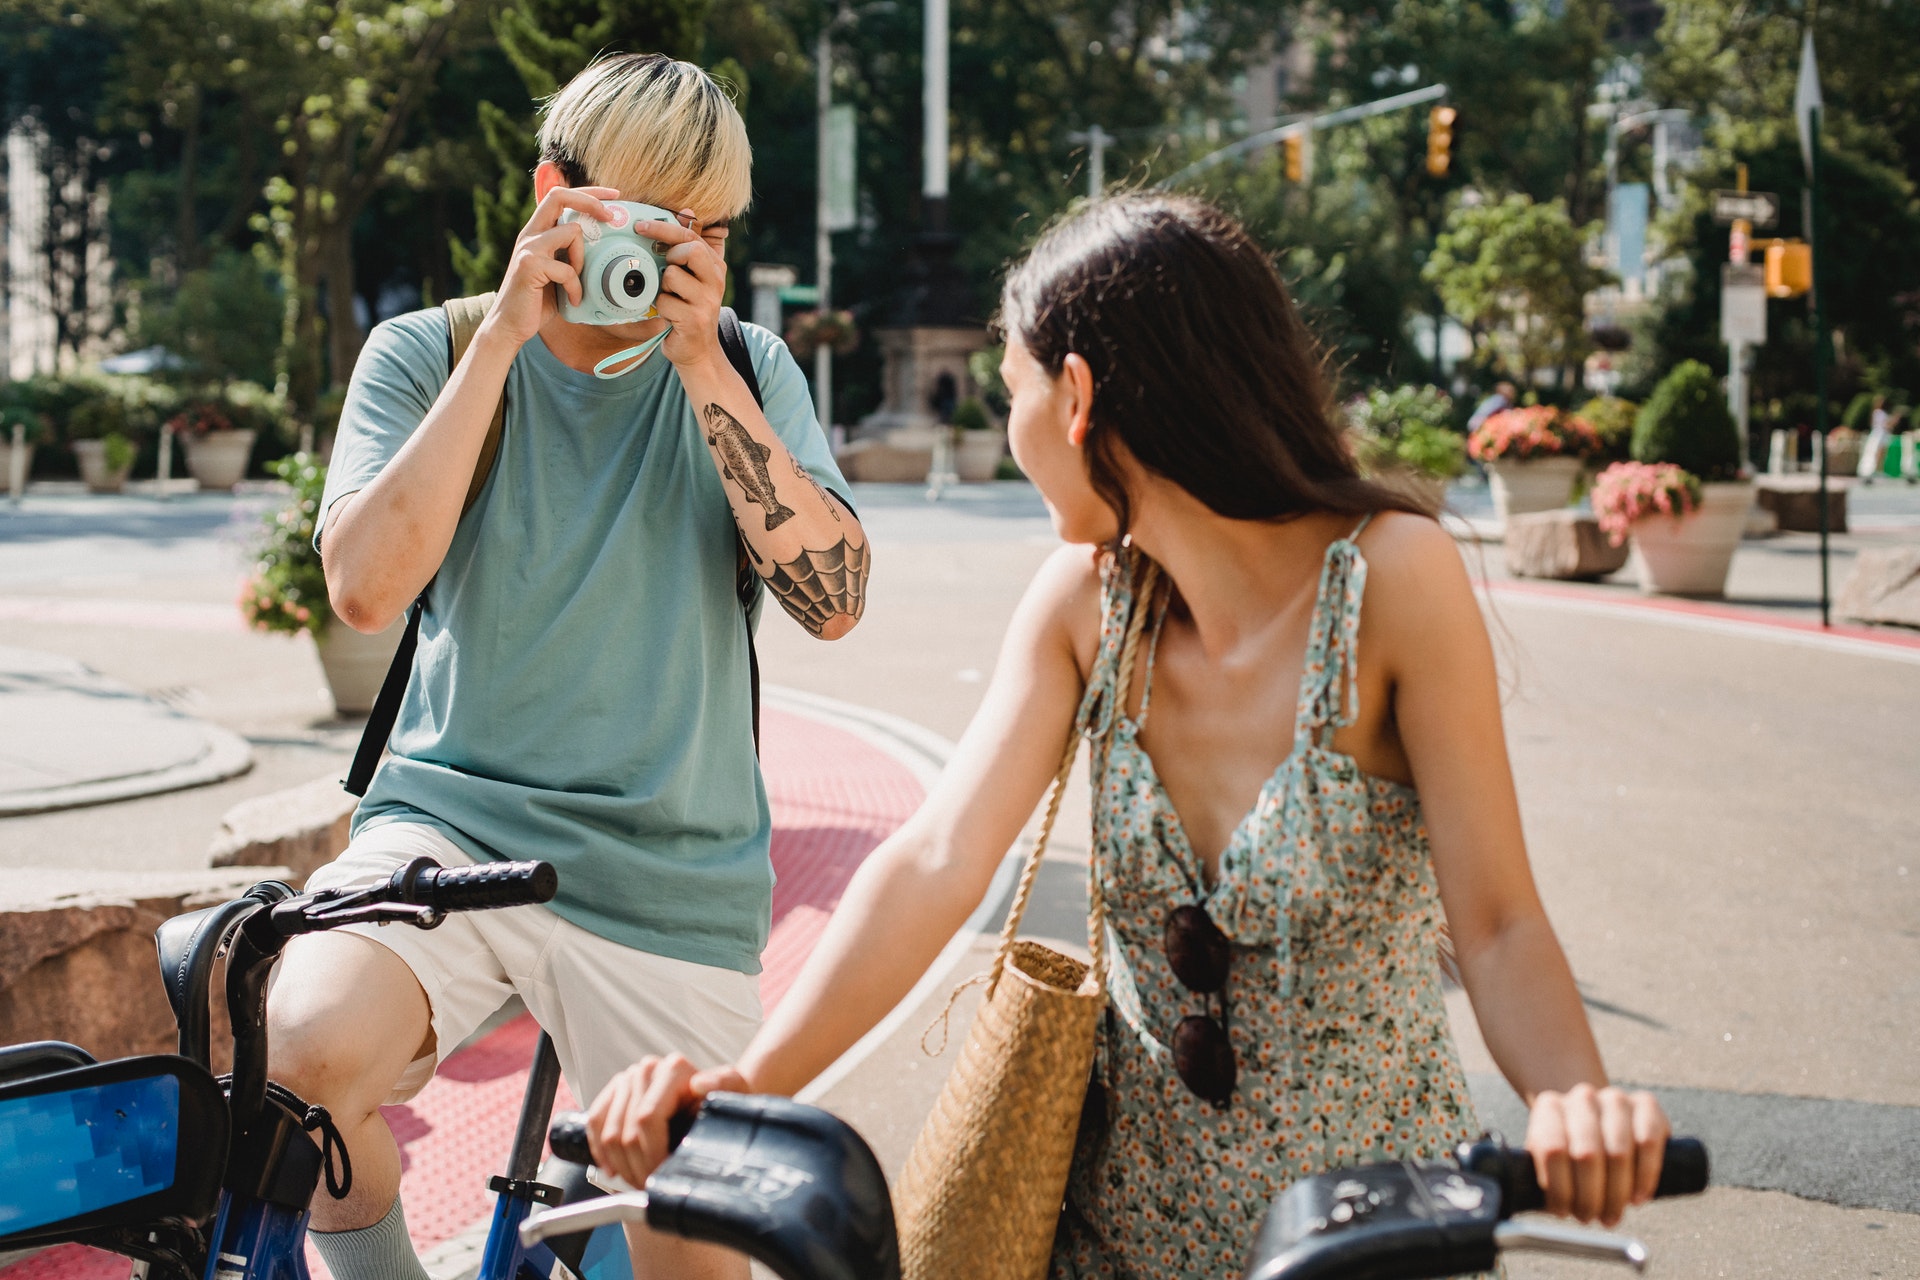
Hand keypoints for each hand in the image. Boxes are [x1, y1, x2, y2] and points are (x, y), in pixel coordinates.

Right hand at [482, 185, 622, 348]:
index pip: (559, 197)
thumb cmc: (537, 301)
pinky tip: (573, 300)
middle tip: (611, 216)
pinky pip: (567, 269)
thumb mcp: (556, 272)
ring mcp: (528, 248)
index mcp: (537, 232)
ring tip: (578, 280)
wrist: (510, 325)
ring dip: (583, 258)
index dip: (587, 193)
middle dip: (590, 201)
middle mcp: (530, 234)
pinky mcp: (530, 266)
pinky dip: (576, 287)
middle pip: (559, 196)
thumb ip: (568, 255)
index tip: (613, 196)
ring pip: (571, 232)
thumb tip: (601, 246)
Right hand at [584, 1054, 748, 1188]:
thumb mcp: (731, 1095)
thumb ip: (723, 1086)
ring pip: (608, 1130)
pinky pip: (594, 1121)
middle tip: (649, 1188)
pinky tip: (613, 1169)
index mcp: (674, 1069)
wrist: (711, 1102)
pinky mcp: (614, 1091)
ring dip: (620, 1164)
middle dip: (636, 1166)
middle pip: (627, 1129)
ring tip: (637, 1182)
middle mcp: (648, 1069)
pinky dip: (599, 1149)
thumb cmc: (722, 1104)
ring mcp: (628, 1078)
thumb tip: (700, 1084)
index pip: (647, 1119)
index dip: (650, 1155)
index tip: (660, 1179)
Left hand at [632, 209, 726, 368]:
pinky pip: (665, 302)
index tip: (641, 226)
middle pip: (690, 249)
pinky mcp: (694, 320)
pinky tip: (667, 315)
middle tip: (663, 266)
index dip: (665, 228)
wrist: (699, 351)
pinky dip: (659, 308)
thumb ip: (691, 246)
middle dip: (669, 253)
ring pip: (672, 276)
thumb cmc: (689, 309)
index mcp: (715, 265)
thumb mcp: (695, 276)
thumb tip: (689, 212)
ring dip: (662, 286)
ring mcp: (707, 301)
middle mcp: (716, 281)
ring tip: (668, 297)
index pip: (691, 236)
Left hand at [1526, 1083, 1669, 1225]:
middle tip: (1591, 1218)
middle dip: (1590, 1197)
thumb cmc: (1570, 1149)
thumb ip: (1544, 1178)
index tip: (1564, 1212)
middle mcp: (1582, 1097)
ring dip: (1617, 1193)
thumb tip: (1554, 1208)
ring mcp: (1615, 1098)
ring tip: (1612, 1214)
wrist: (1597, 1120)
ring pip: (1619, 1153)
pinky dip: (1645, 1177)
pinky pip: (1648, 1144)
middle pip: (1586, 1154)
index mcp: (1549, 1107)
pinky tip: (1638, 1197)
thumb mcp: (1547, 1159)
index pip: (1552, 1150)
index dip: (1560, 1188)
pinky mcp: (1647, 1104)